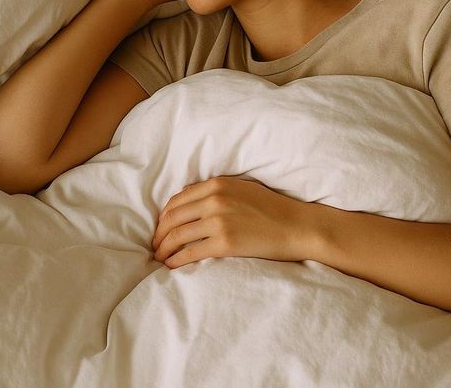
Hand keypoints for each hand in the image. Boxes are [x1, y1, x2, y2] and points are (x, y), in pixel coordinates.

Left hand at [151, 176, 311, 267]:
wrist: (296, 226)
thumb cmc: (272, 209)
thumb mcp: (241, 189)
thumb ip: (215, 192)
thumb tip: (188, 203)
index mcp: (216, 184)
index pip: (177, 201)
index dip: (163, 217)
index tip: (160, 229)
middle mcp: (214, 200)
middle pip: (172, 218)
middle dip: (159, 234)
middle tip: (155, 246)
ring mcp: (219, 221)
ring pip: (177, 235)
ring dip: (163, 249)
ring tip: (160, 258)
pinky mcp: (225, 243)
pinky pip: (190, 253)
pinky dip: (175, 260)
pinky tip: (171, 266)